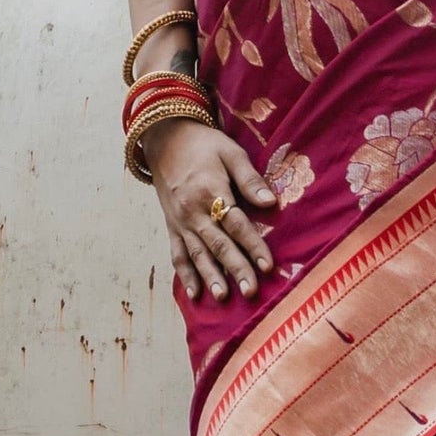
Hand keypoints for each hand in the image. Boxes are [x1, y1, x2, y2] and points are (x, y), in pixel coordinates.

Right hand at [145, 121, 276, 302]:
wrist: (164, 139)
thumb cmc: (204, 145)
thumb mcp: (230, 152)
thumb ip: (249, 179)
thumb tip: (271, 202)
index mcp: (210, 190)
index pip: (236, 223)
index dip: (252, 244)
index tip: (267, 265)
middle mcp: (193, 211)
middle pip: (218, 244)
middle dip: (235, 268)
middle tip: (251, 291)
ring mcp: (180, 221)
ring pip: (198, 253)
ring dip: (211, 277)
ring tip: (224, 297)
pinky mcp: (171, 226)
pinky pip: (177, 253)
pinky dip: (185, 274)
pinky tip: (195, 293)